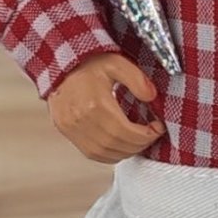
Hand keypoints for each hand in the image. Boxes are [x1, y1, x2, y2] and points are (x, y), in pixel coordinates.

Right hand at [47, 53, 164, 163]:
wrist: (60, 64)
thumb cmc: (87, 63)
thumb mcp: (116, 63)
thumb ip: (137, 79)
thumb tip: (151, 96)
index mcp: (95, 104)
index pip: (126, 132)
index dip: (146, 135)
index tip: (157, 129)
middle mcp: (81, 120)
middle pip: (117, 146)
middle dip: (139, 144)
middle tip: (150, 135)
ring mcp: (71, 128)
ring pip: (104, 153)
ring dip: (125, 151)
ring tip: (137, 140)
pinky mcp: (65, 131)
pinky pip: (90, 154)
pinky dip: (109, 154)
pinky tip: (119, 145)